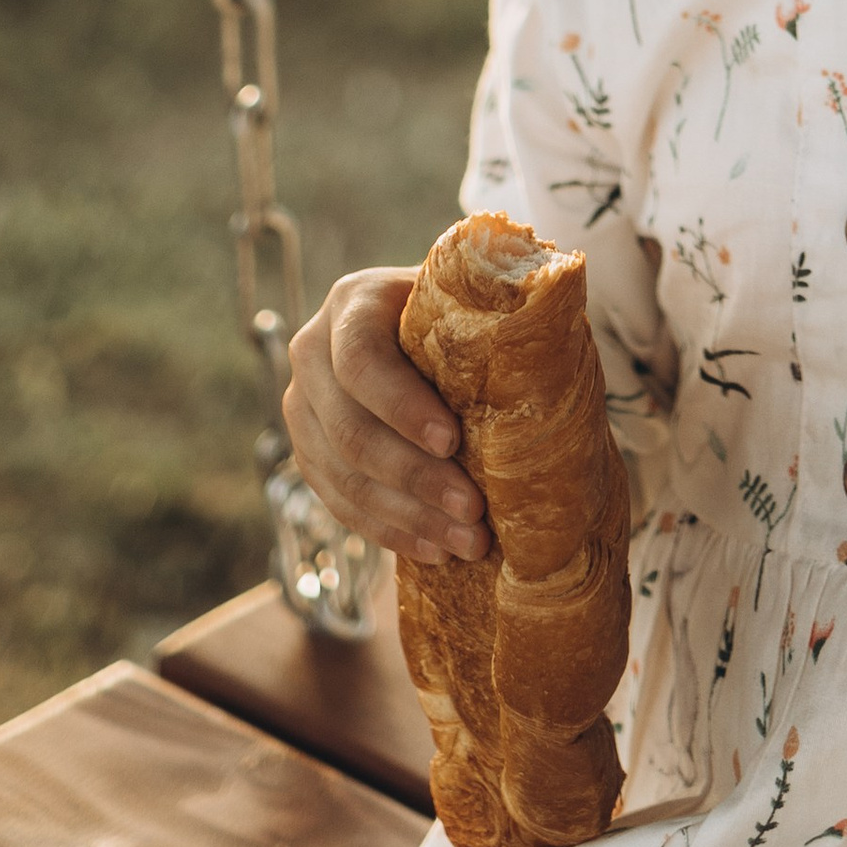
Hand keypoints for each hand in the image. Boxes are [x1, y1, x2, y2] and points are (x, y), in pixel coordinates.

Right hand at [285, 266, 492, 566]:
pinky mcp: (310, 456)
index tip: (453, 442)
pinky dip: (391, 531)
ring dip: (409, 517)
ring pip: (344, 477)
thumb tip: (543, 317)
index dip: (401, 406)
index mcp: (351, 303)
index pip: (361, 360)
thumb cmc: (463, 312)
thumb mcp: (471, 296)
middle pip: (350, 429)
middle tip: (474, 512)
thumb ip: (494, 307)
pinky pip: (341, 504)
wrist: (428, 334)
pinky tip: (435, 550)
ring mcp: (303, 409)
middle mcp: (313, 353)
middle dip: (415, 478)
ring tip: (467, 543)